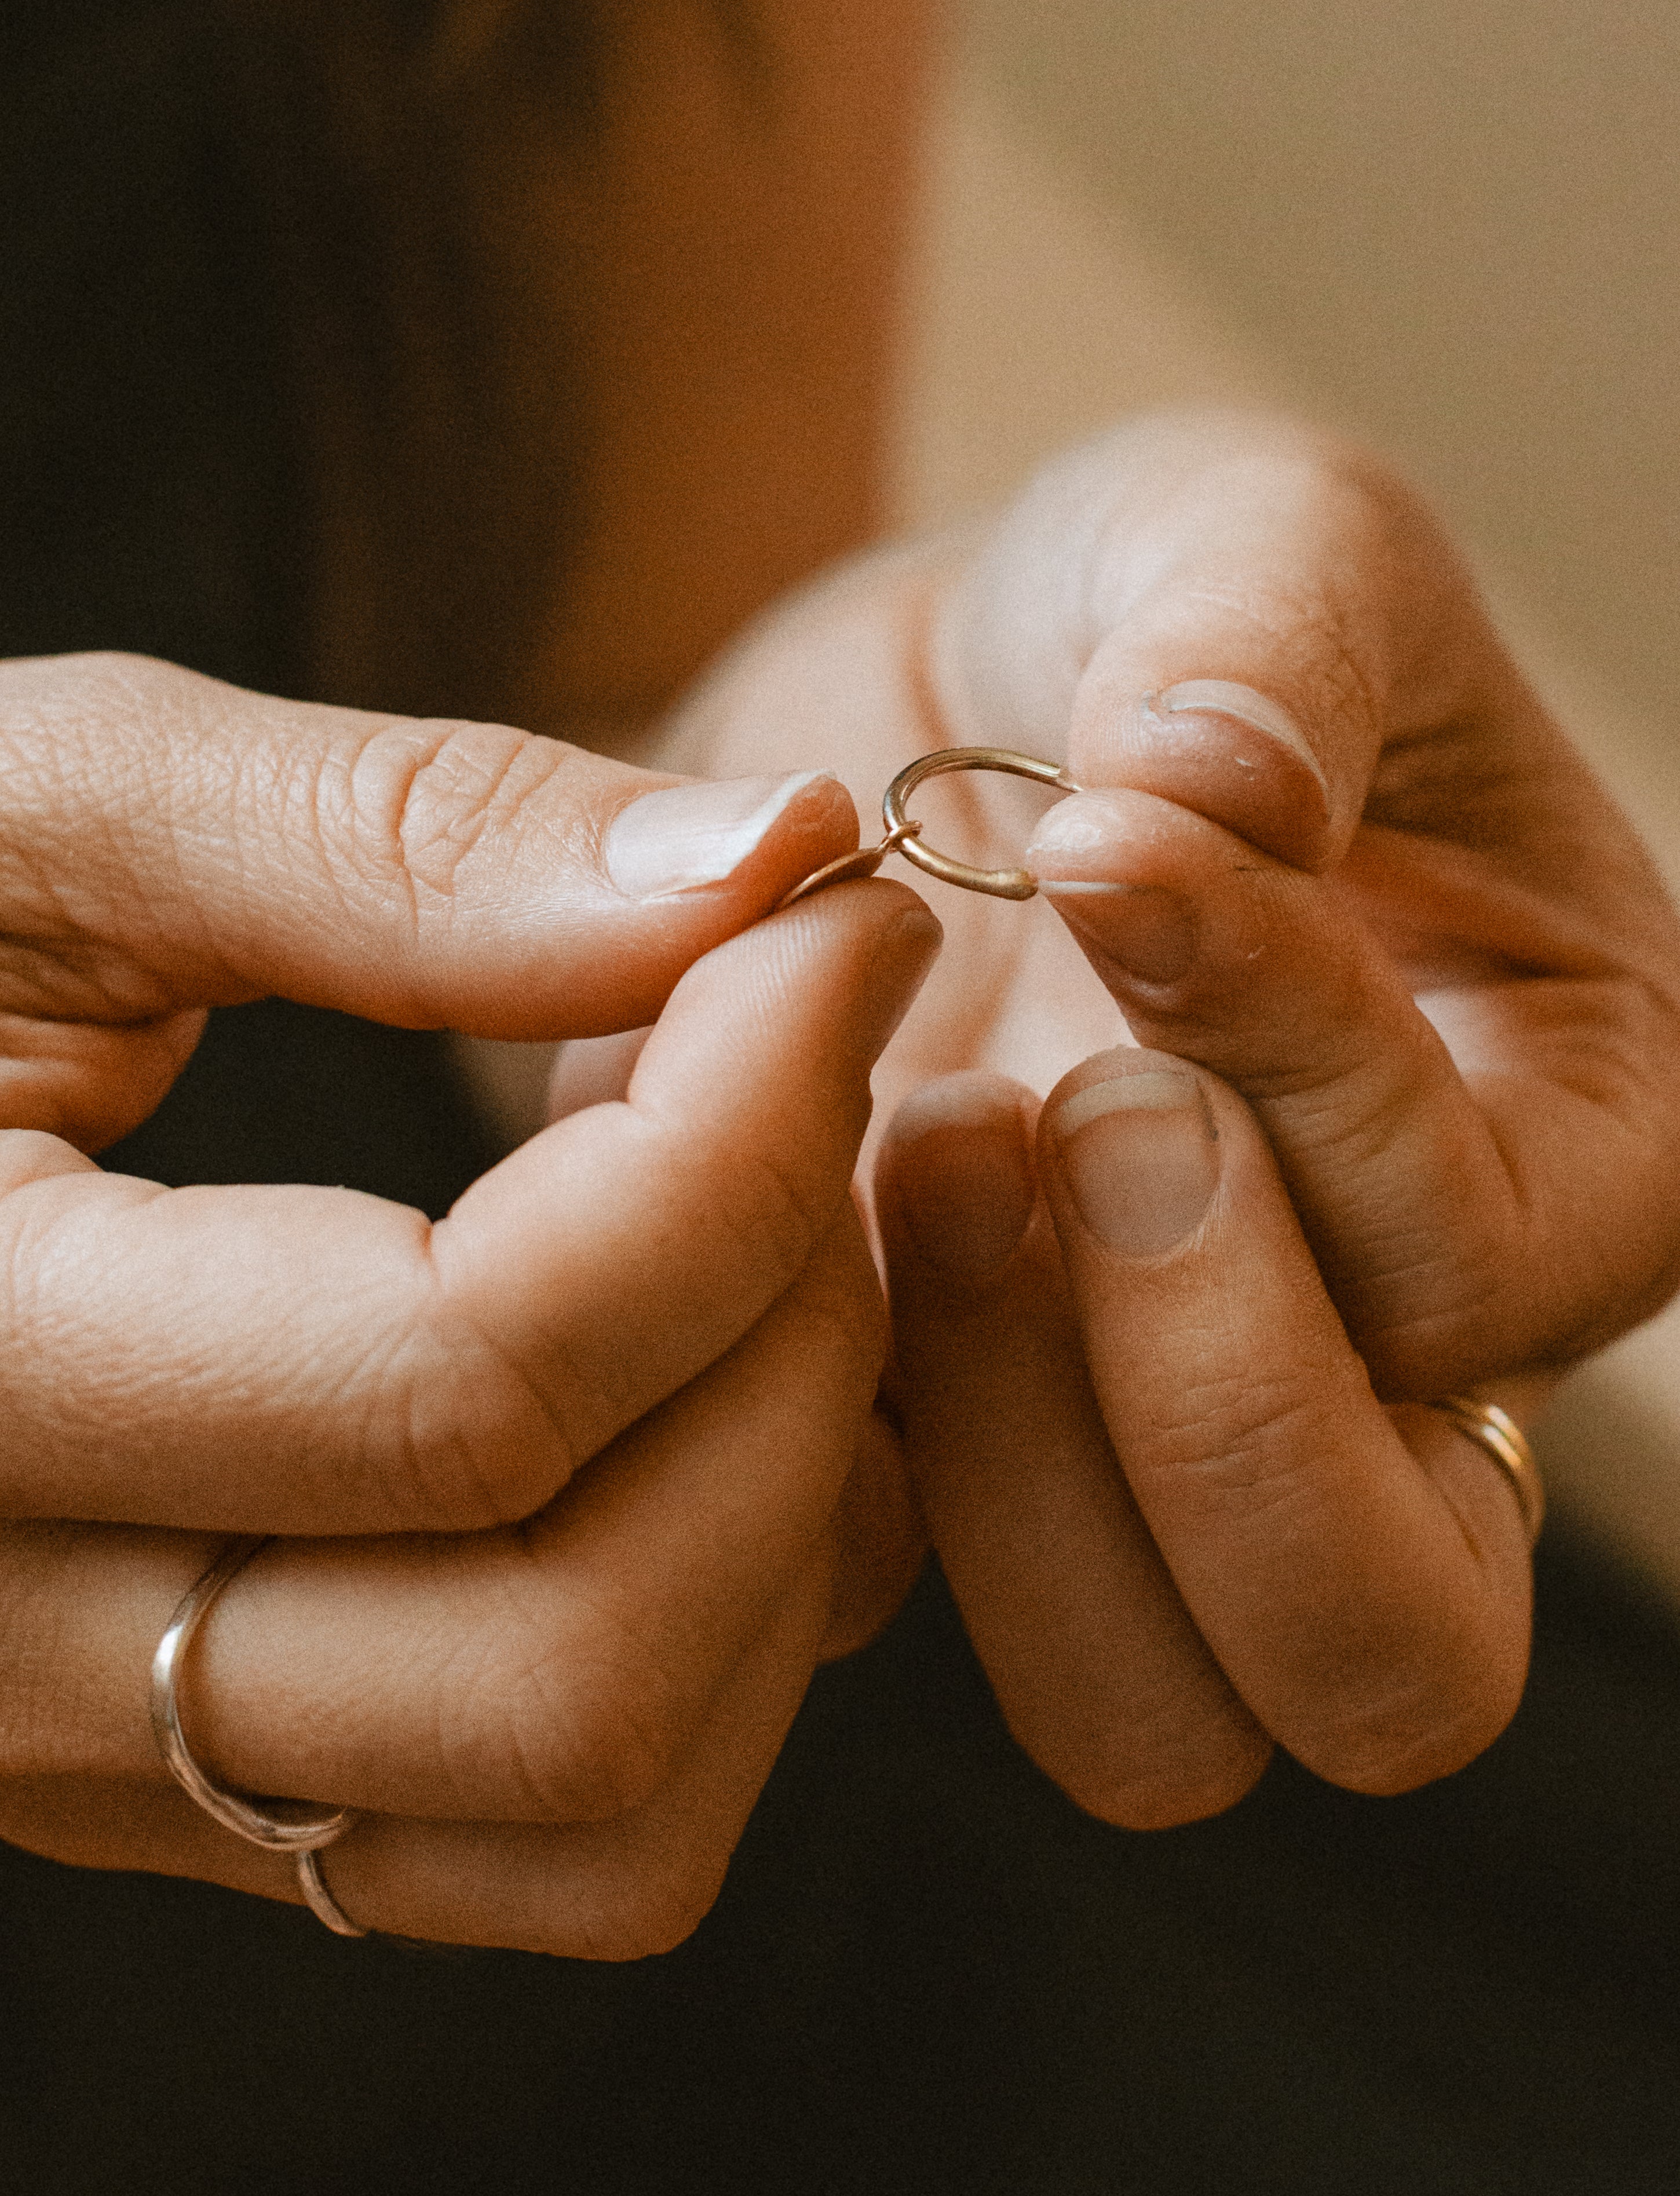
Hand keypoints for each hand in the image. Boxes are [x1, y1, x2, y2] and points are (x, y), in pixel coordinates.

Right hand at [0, 653, 937, 1948]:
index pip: (477, 1376)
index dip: (748, 1128)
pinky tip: (692, 1349)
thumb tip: (767, 858)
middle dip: (793, 1331)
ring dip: (785, 1494)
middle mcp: (13, 1658)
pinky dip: (730, 1596)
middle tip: (798, 1069)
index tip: (836, 923)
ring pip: (617, 1798)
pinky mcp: (216, 1774)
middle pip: (585, 1653)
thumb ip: (400, 838)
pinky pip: (581, 1815)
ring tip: (744, 1207)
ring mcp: (123, 1763)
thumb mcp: (44, 815)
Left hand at [662, 410, 1679, 1813]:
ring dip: (1011, 1466)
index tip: (1113, 850)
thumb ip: (1275, 634)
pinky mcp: (945, 1465)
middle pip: (1388, 1648)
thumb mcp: (1248, 526)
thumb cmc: (1143, 608)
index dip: (1302, 1082)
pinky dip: (813, 1455)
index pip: (1484, 1273)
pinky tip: (774, 1197)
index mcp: (1568, 1156)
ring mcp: (1158, 1457)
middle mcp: (1396, 1371)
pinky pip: (903, 1622)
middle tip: (1051, 1107)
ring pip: (1153, 1722)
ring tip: (913, 1153)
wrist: (927, 695)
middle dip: (1207, 1402)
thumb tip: (1219, 803)